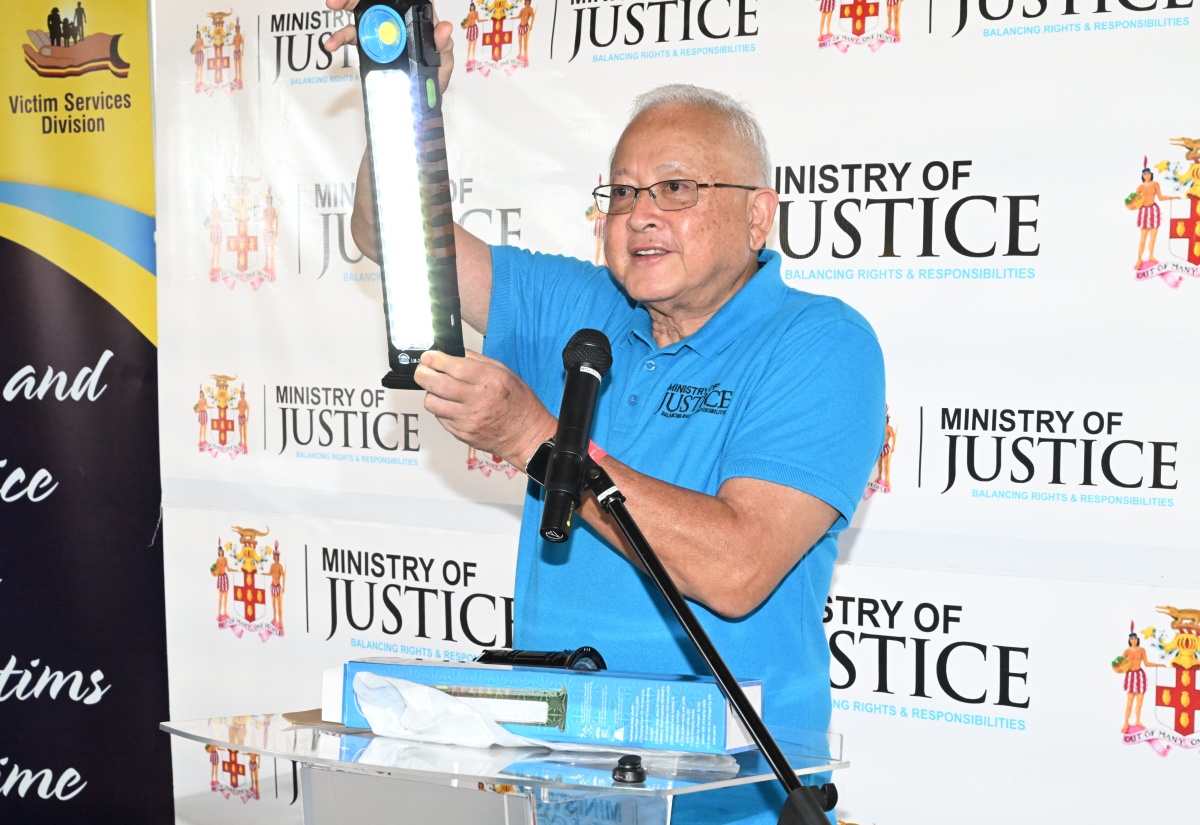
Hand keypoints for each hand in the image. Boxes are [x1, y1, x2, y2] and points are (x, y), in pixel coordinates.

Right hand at [323, 0, 455, 93]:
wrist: (422, 101)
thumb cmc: (435, 74)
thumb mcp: (444, 60)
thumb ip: (443, 44)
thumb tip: (444, 28)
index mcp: (415, 16)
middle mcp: (395, 18)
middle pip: (373, 1)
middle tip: (336, 2)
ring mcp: (380, 30)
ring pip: (359, 14)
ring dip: (343, 12)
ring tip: (331, 20)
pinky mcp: (368, 44)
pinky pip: (352, 37)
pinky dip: (340, 38)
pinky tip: (332, 44)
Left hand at [415, 350, 555, 468]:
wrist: (525, 435)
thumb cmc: (519, 404)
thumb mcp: (505, 373)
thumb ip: (478, 361)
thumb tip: (454, 353)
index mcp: (489, 381)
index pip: (454, 366)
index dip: (435, 359)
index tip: (429, 356)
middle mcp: (477, 401)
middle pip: (437, 384)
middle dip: (423, 373)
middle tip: (423, 370)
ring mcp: (467, 420)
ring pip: (432, 403)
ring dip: (431, 393)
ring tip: (438, 389)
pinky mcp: (461, 433)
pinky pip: (440, 418)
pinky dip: (441, 409)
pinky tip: (450, 405)